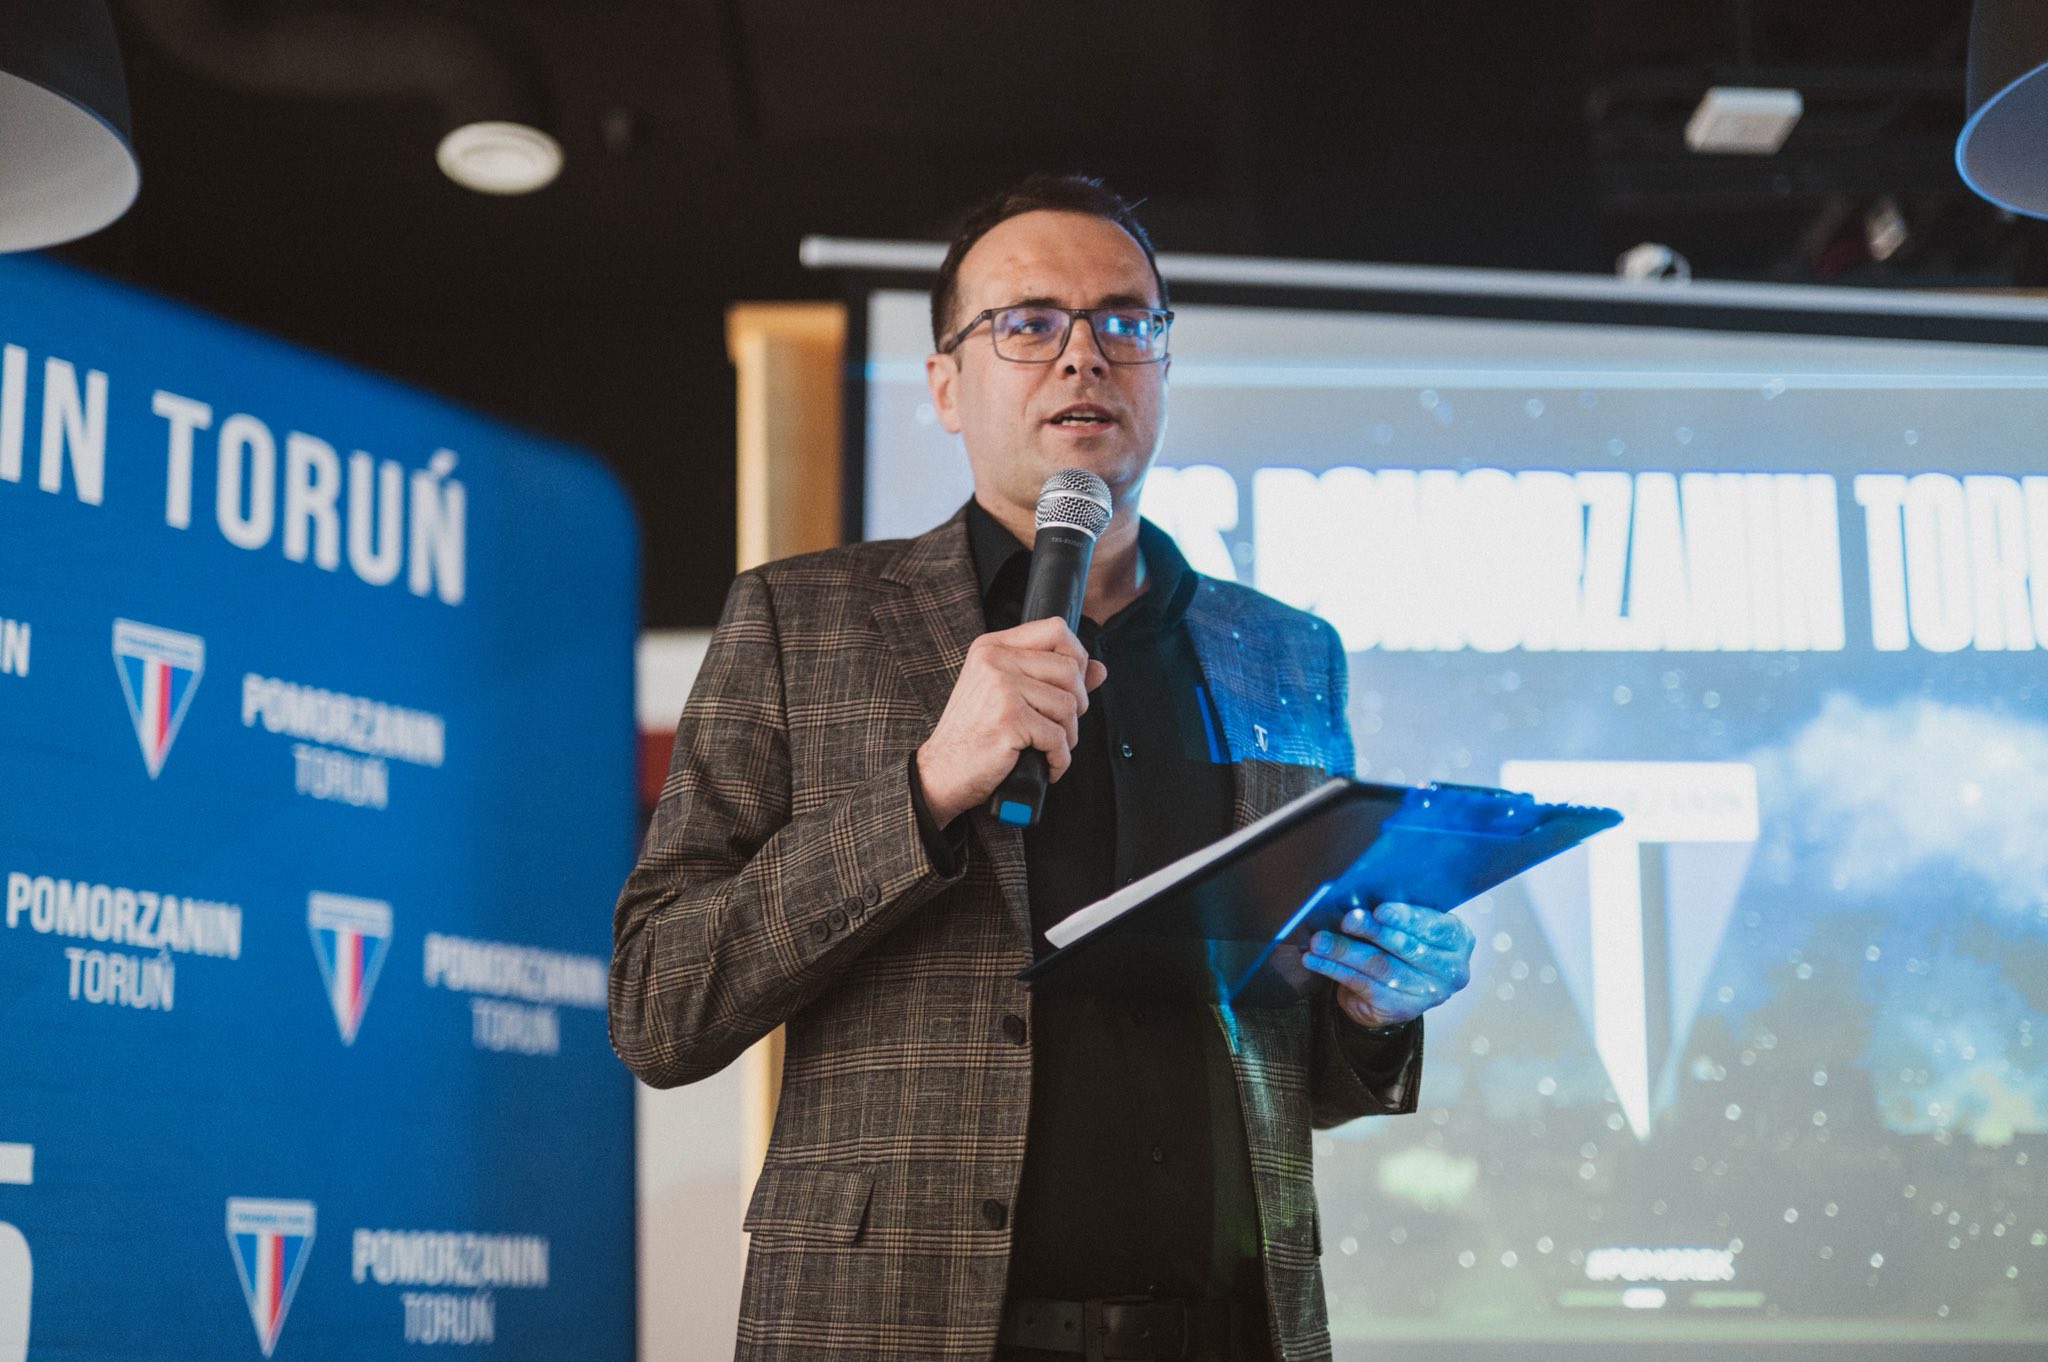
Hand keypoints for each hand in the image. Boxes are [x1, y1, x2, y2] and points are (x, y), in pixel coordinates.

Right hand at [915, 617, 1107, 824]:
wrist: (941, 773)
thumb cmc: (974, 736)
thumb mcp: (1008, 696)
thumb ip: (1053, 678)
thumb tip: (1099, 669)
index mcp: (993, 647)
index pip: (1055, 629)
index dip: (1076, 657)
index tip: (1071, 686)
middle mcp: (995, 660)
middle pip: (1070, 669)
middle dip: (1076, 705)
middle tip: (1057, 727)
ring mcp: (1001, 687)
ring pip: (1069, 705)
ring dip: (1067, 736)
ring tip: (1046, 748)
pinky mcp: (1009, 719)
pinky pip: (1058, 737)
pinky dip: (1059, 759)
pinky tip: (1045, 765)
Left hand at [1301, 900, 1475, 1029]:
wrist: (1397, 990)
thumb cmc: (1402, 943)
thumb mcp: (1410, 925)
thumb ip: (1396, 913)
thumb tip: (1358, 898)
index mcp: (1457, 939)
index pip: (1434, 927)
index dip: (1407, 918)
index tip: (1380, 910)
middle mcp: (1450, 970)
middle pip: (1406, 947)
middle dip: (1371, 932)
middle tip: (1345, 920)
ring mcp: (1427, 994)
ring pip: (1380, 967)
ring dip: (1345, 952)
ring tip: (1320, 941)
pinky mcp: (1400, 1010)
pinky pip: (1363, 985)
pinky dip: (1335, 970)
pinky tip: (1316, 960)